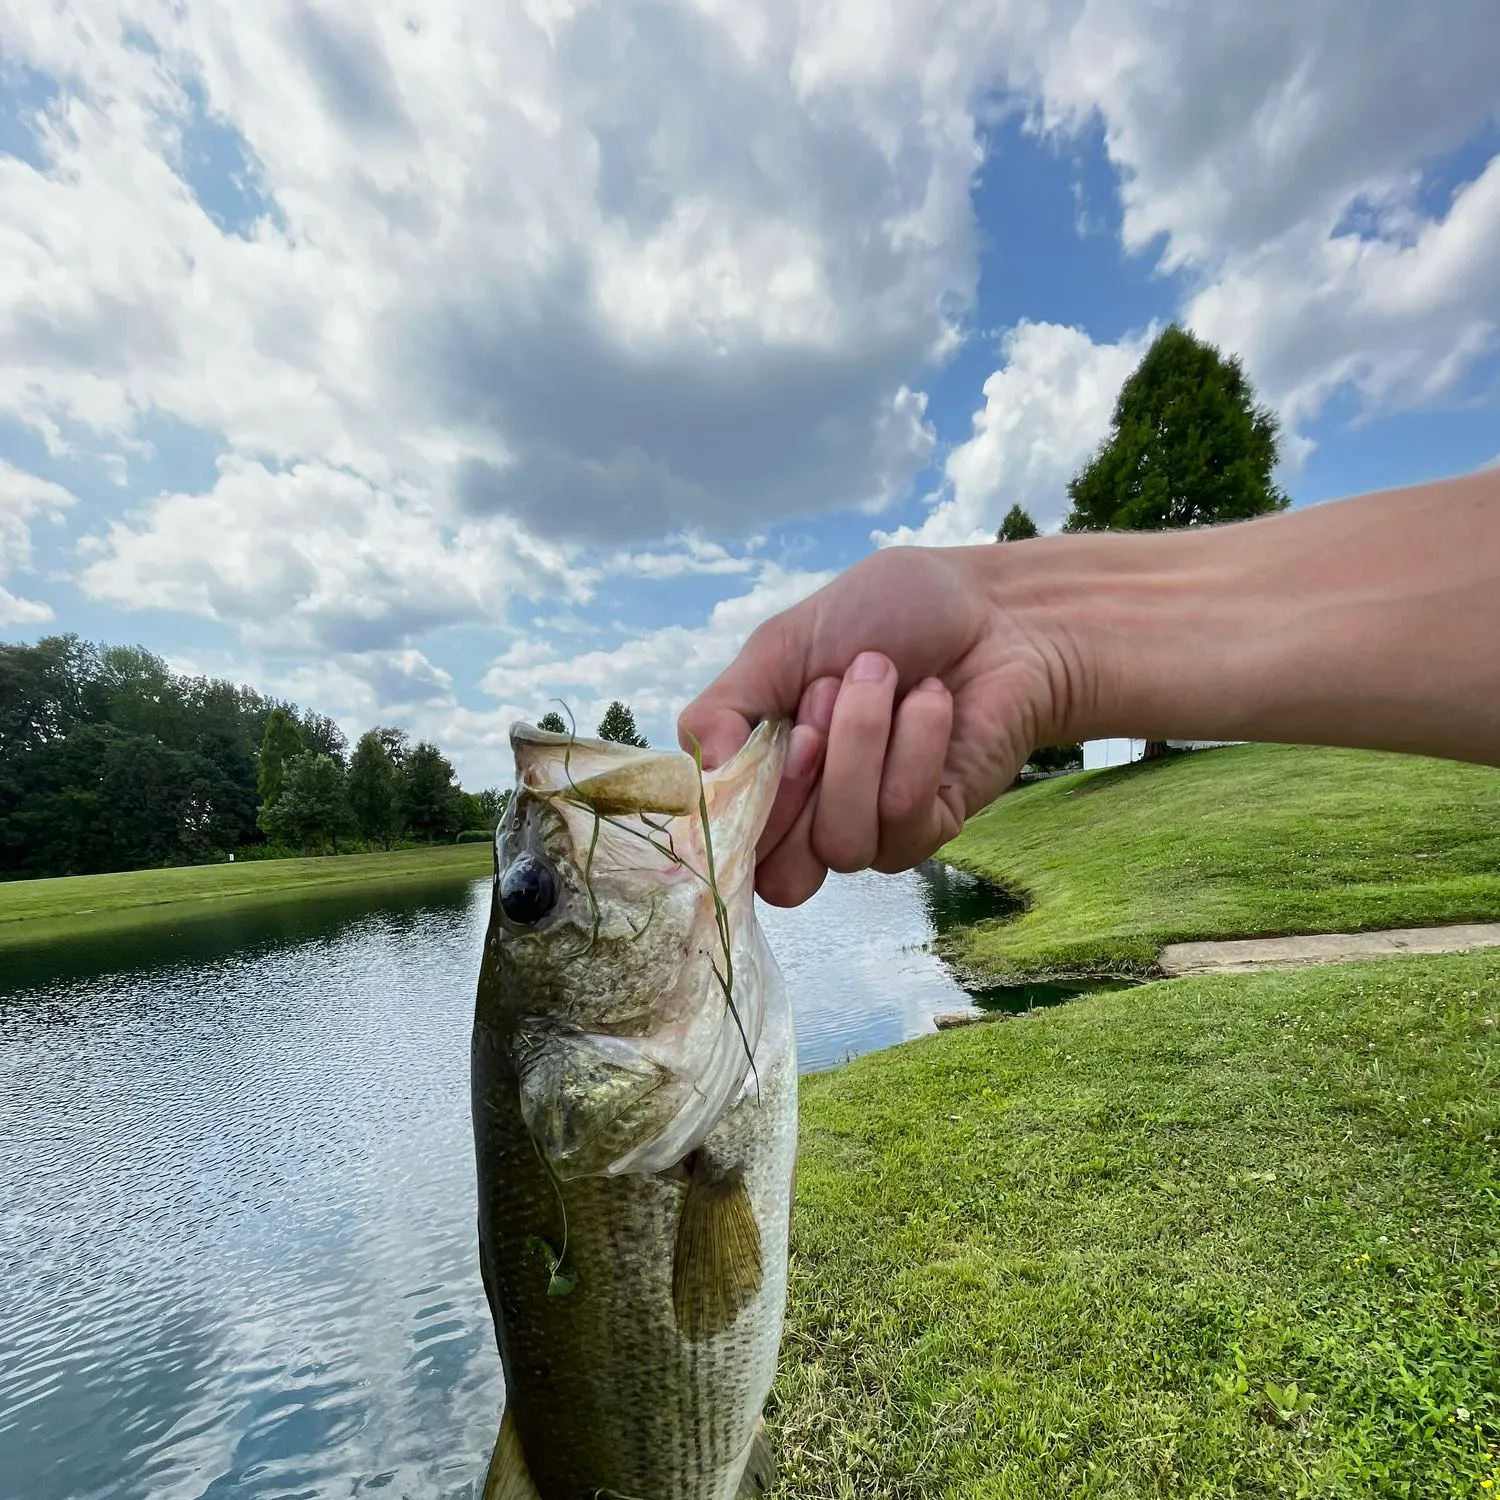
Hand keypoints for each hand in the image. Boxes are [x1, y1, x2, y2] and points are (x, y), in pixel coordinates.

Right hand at [678, 545, 1070, 906]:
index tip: (778, 726)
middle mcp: (814, 815)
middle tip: (826, 696)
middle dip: (800, 784)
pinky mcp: (934, 826)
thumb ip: (721, 710)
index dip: (743, 807)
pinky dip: (914, 746)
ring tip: (883, 676)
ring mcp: (875, 827)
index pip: (729, 847)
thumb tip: (702, 778)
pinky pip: (903, 819)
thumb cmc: (886, 616)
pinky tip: (930, 701)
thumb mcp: (780, 645)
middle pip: (780, 876)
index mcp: (767, 773)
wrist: (990, 607)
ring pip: (843, 845)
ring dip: (861, 745)